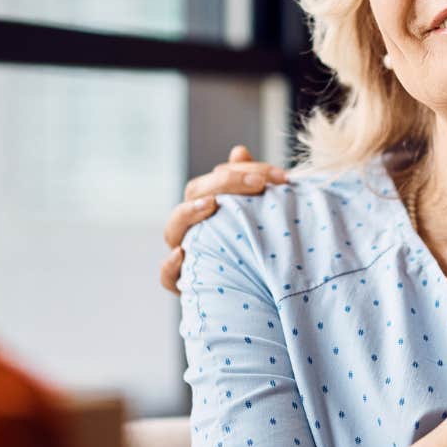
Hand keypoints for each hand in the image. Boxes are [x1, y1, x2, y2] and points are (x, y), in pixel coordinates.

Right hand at [159, 145, 287, 292]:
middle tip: (258, 184)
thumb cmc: (260, 246)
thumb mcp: (261, 213)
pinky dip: (170, 266)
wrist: (264, 296)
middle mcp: (195, 226)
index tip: (279, 176)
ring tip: (212, 206)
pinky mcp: (186, 284)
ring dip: (190, 214)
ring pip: (173, 229)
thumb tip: (238, 151)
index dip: (244, 171)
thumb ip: (250, 182)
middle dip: (226, 183)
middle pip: (194, 194)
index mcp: (211, 205)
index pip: (217, 178)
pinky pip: (167, 276)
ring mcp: (187, 252)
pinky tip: (182, 254)